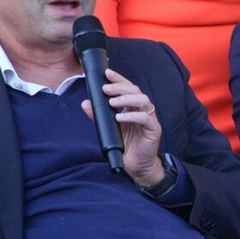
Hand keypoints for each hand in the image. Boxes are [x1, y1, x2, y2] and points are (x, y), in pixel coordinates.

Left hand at [81, 68, 162, 186]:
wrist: (137, 166)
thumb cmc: (126, 145)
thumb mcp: (109, 128)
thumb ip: (99, 115)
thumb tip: (86, 103)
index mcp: (133, 107)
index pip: (128, 88)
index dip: (119, 79)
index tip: (107, 73)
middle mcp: (143, 110)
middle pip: (136, 91)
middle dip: (120, 87)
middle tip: (106, 88)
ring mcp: (150, 119)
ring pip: (143, 101)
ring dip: (126, 99)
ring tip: (112, 103)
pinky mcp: (153, 130)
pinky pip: (145, 118)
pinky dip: (132, 116)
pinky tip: (120, 117)